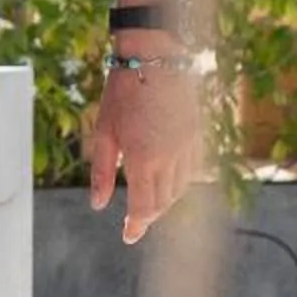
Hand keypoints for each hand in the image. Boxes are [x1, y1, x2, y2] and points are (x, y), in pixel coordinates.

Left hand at [87, 36, 200, 243]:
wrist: (155, 59)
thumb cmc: (122, 92)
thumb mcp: (103, 131)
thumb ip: (102, 171)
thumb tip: (98, 205)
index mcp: (142, 160)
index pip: (143, 207)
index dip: (136, 226)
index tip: (128, 236)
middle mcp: (169, 159)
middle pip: (162, 202)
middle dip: (148, 216)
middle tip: (135, 223)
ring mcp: (187, 148)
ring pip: (180, 190)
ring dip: (165, 201)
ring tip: (149, 203)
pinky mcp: (198, 137)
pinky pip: (192, 172)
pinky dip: (180, 183)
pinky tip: (168, 181)